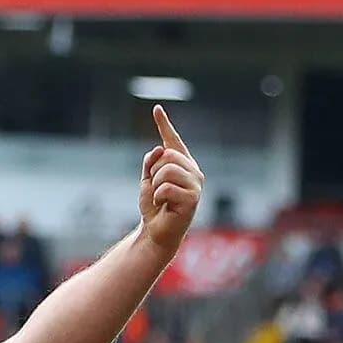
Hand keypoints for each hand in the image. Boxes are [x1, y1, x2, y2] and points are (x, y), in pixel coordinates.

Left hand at [138, 105, 201, 256]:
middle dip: (154, 172)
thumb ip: (150, 162)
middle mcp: (193, 171)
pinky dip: (157, 196)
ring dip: (155, 185)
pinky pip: (166, 187)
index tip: (156, 109)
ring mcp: (195, 184)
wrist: (156, 233)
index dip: (164, 125)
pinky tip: (163, 205)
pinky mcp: (193, 198)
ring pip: (167, 170)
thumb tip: (158, 149)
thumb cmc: (154, 208)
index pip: (172, 141)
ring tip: (160, 198)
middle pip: (167, 156)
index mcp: (183, 165)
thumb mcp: (147, 180)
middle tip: (156, 190)